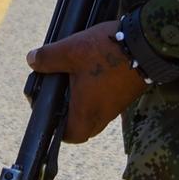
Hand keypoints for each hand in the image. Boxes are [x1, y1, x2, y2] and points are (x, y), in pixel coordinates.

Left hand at [27, 20, 147, 144]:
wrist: (146, 44)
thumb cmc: (107, 53)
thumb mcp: (70, 51)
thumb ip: (48, 58)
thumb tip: (32, 60)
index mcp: (87, 115)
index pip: (68, 136)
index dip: (54, 125)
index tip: (47, 106)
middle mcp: (103, 116)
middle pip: (80, 124)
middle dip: (66, 109)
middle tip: (58, 88)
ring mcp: (116, 106)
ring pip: (93, 111)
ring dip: (81, 98)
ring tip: (72, 75)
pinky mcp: (125, 95)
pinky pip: (105, 100)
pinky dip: (95, 91)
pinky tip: (90, 70)